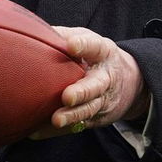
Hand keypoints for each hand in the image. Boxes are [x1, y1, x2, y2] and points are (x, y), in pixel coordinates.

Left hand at [31, 27, 148, 137]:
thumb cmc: (95, 56)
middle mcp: (105, 78)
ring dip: (72, 116)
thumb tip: (32, 28)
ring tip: (56, 120)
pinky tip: (37, 132)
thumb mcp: (87, 40)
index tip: (72, 45)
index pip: (95, 47)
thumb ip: (64, 35)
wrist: (129, 83)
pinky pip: (76, 126)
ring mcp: (102, 100)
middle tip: (67, 97)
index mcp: (103, 53)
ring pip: (88, 110)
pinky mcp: (95, 118)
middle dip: (82, 92)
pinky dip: (57, 132)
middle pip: (95, 86)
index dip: (84, 45)